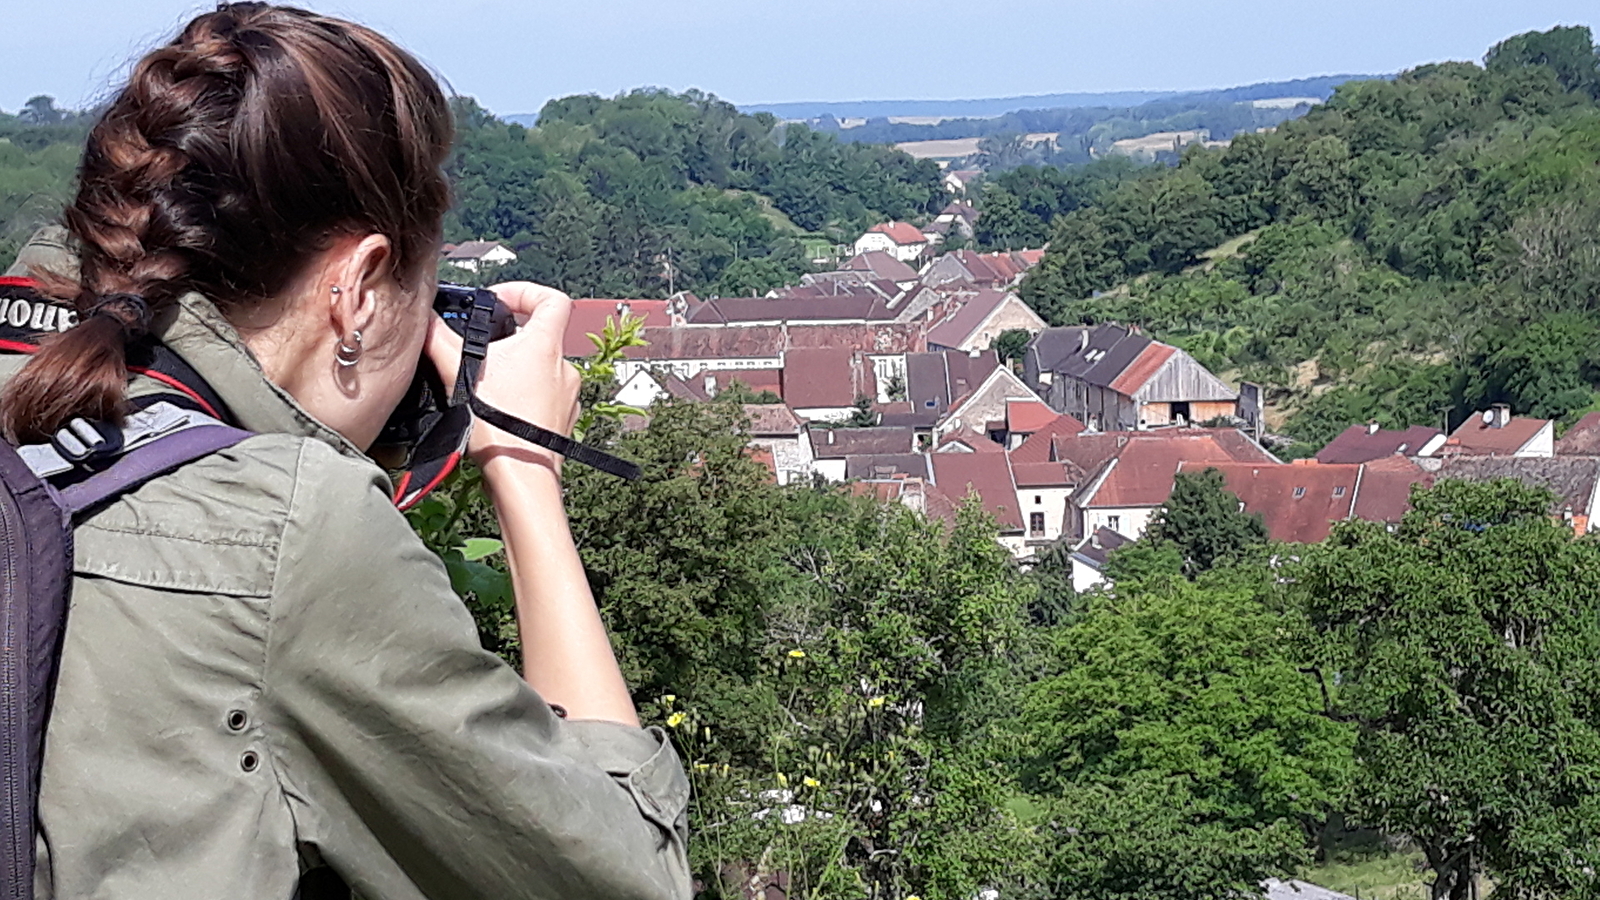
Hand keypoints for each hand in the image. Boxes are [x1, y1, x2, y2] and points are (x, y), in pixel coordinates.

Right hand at [424, 281, 581, 472]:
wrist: (523, 479)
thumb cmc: (501, 431)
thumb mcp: (460, 375)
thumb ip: (438, 339)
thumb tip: (423, 319)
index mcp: (545, 346)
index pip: (552, 299)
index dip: (525, 291)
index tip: (499, 301)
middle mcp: (564, 367)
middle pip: (541, 334)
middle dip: (510, 338)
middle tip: (483, 350)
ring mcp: (568, 395)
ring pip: (541, 368)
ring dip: (516, 369)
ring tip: (488, 385)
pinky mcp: (563, 419)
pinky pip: (545, 396)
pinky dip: (524, 395)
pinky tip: (501, 409)